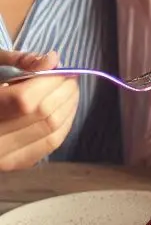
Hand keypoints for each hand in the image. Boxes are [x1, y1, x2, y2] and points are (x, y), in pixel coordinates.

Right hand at [0, 50, 78, 170]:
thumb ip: (18, 62)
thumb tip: (52, 60)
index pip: (25, 100)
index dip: (51, 82)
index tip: (63, 69)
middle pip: (42, 115)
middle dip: (65, 92)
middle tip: (70, 78)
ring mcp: (2, 157)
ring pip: (50, 132)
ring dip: (69, 107)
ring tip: (71, 91)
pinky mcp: (13, 164)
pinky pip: (49, 145)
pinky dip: (64, 124)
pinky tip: (66, 110)